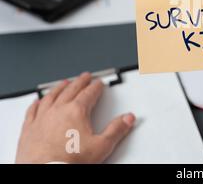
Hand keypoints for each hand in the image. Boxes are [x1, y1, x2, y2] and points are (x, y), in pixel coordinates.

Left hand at [16, 72, 134, 163]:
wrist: (44, 172)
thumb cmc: (69, 161)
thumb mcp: (101, 146)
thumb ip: (116, 130)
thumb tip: (127, 119)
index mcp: (77, 111)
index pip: (89, 93)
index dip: (96, 87)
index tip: (99, 83)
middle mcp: (58, 110)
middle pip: (71, 90)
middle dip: (80, 82)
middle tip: (85, 76)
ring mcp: (42, 118)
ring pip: (51, 96)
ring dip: (59, 88)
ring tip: (64, 83)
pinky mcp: (28, 128)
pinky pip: (32, 110)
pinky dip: (36, 103)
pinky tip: (37, 101)